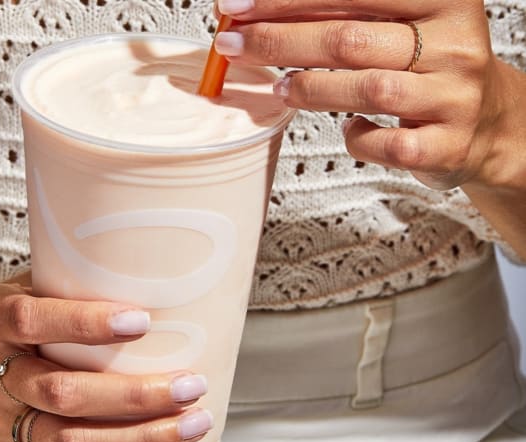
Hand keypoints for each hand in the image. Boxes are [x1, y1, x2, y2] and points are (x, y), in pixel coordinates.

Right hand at [0, 284, 211, 441]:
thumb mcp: (0, 298)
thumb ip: (55, 295)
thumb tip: (133, 278)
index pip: (32, 320)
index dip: (86, 323)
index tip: (140, 320)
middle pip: (63, 394)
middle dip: (135, 395)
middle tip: (188, 385)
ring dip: (139, 441)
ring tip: (189, 427)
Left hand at [213, 0, 525, 191]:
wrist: (490, 124)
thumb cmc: (429, 69)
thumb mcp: (401, 25)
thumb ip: (345, 14)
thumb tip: (261, 11)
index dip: (285, 0)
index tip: (235, 7)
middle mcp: (454, 44)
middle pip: (348, 39)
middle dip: (277, 40)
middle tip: (232, 46)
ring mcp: (453, 98)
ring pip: (365, 89)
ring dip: (307, 88)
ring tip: (279, 86)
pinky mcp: (446, 146)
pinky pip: (382, 144)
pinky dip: (353, 138)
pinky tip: (345, 128)